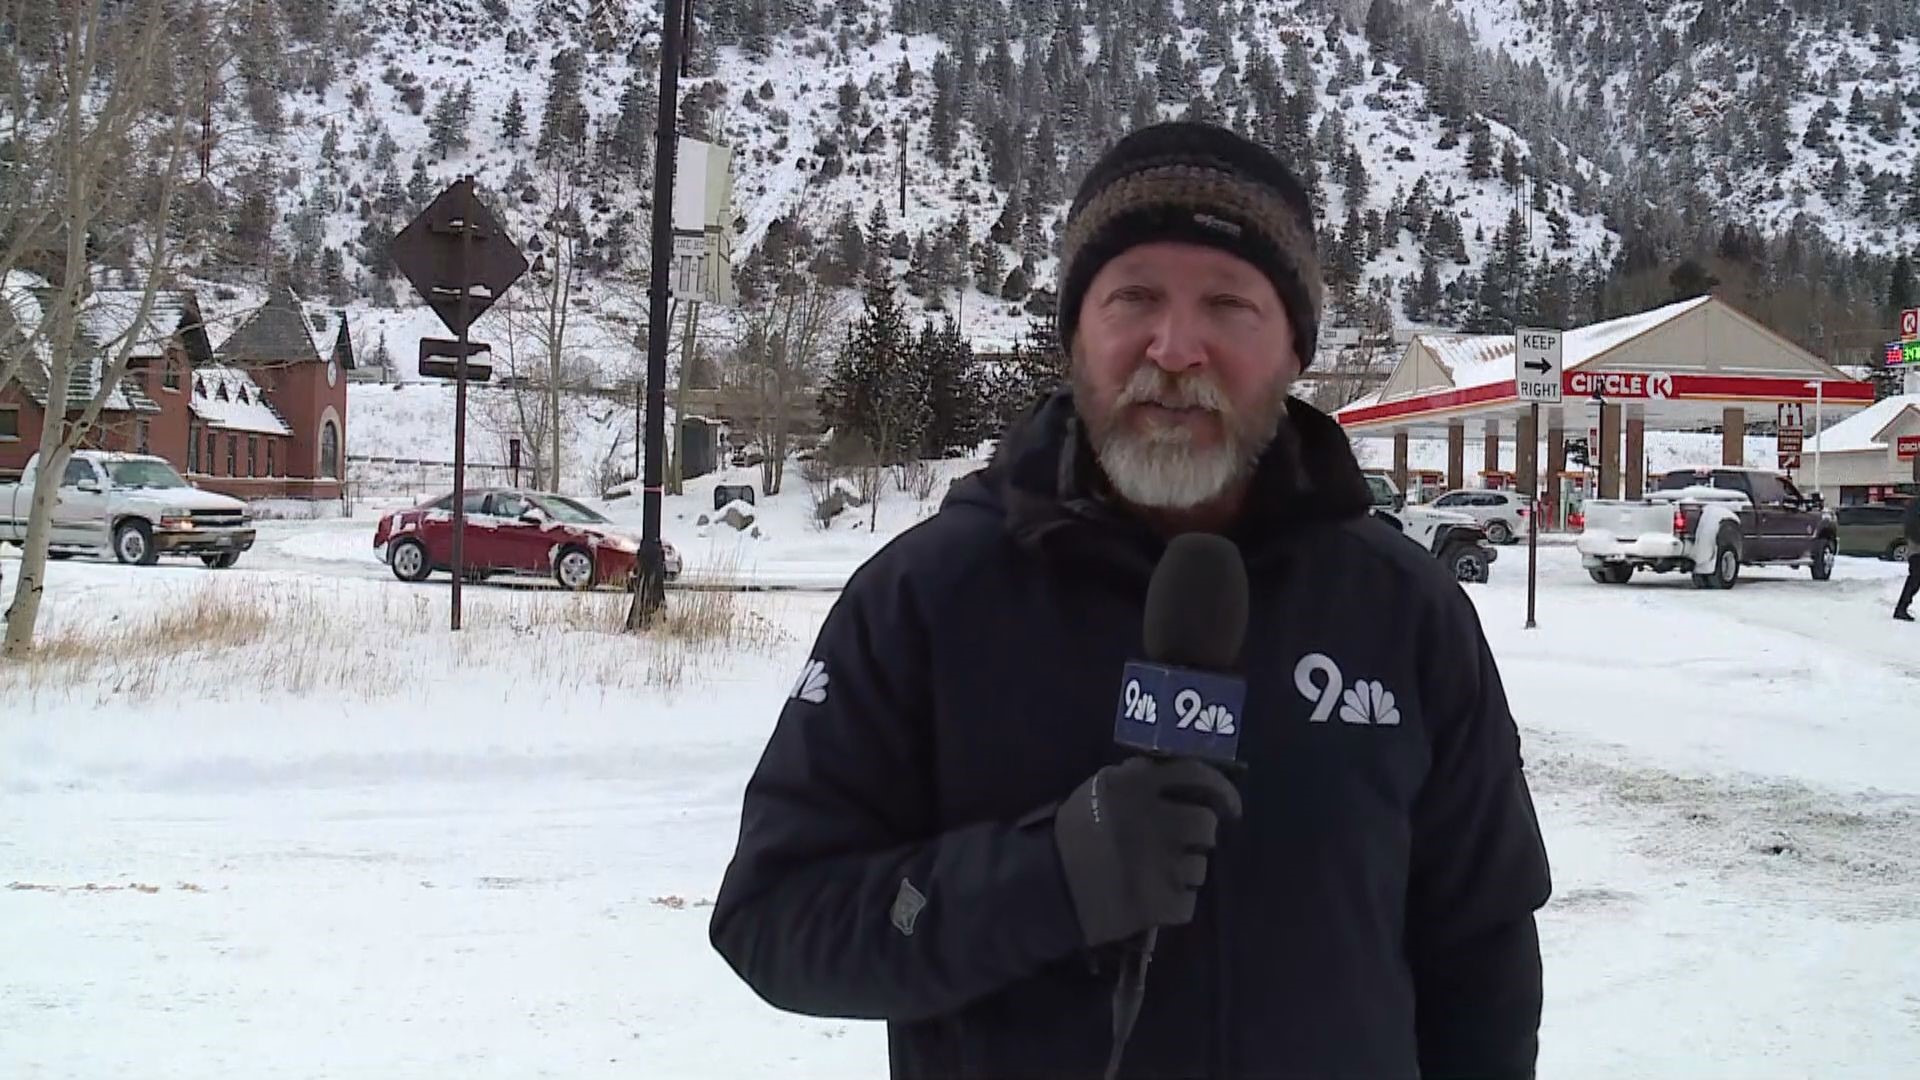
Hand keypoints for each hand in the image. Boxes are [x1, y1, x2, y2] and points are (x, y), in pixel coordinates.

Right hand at [1052, 756, 1243, 947]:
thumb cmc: (1075, 834)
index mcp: (1137, 786)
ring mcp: (1161, 865)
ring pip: (1200, 868)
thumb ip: (1139, 779)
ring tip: (1156, 875)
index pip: (1198, 775)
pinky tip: (1151, 898)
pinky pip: (1188, 902)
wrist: (1048, 888)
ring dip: (1184, 872)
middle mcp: (1155, 821)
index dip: (1222, 790)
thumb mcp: (1100, 788)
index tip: (1230, 807)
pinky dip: (1174, 903)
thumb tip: (1184, 779)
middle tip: (1179, 846)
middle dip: (1197, 837)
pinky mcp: (1161, 904)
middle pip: (1206, 826)